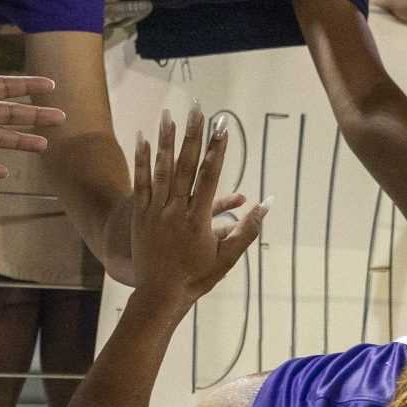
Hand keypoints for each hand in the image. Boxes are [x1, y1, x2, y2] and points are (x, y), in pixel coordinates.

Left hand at [131, 107, 265, 305]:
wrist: (160, 295)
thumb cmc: (197, 277)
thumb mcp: (228, 258)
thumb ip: (247, 229)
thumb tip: (266, 203)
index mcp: (199, 219)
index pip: (210, 177)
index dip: (217, 150)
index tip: (223, 127)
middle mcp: (176, 210)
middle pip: (186, 166)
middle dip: (194, 136)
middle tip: (198, 110)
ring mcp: (155, 211)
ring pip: (161, 169)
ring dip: (166, 140)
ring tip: (169, 115)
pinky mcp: (140, 214)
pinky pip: (140, 182)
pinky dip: (142, 159)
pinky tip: (142, 138)